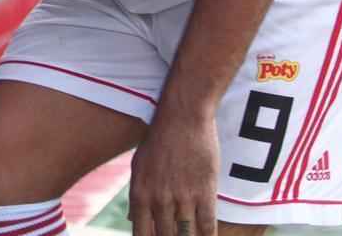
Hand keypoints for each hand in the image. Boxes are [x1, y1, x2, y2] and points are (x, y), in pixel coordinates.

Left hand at [128, 113, 218, 235]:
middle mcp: (159, 198)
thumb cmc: (158, 140)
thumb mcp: (139, 166)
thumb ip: (137, 196)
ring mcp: (183, 196)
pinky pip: (207, 225)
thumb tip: (134, 223)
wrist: (183, 117)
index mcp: (140, 192)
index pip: (142, 234)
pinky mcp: (205, 191)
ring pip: (186, 235)